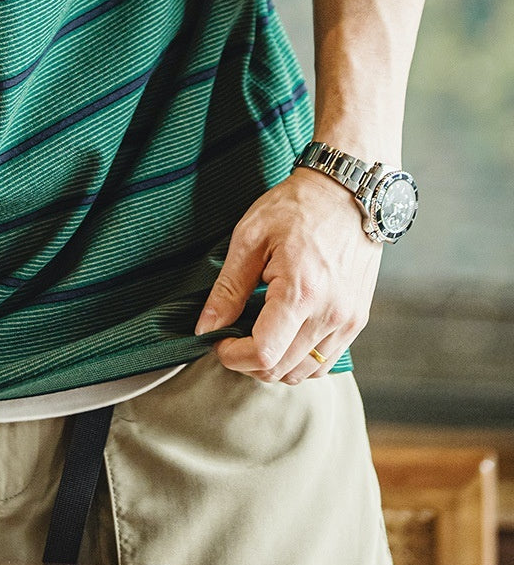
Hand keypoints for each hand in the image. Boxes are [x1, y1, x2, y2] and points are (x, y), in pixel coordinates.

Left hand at [194, 168, 381, 383]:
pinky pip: (326, 362)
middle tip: (234, 337)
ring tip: (259, 335)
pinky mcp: (358, 320)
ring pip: (304, 373)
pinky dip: (301, 360)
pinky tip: (285, 335)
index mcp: (301, 292)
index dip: (233, 356)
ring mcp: (349, 320)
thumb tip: (206, 327)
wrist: (347, 191)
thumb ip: (228, 288)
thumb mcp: (250, 238)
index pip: (264, 354)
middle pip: (282, 370)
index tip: (220, 341)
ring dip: (276, 364)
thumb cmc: (297, 207)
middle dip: (249, 362)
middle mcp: (330, 314)